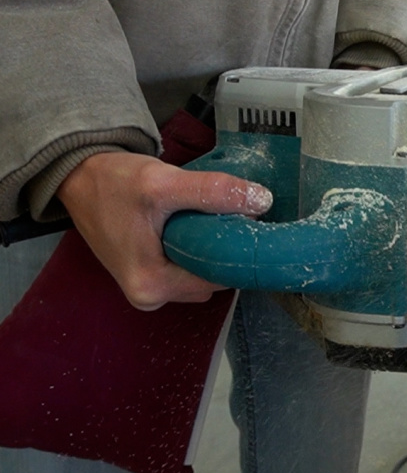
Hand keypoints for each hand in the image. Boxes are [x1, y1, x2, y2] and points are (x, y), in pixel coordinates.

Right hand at [56, 151, 272, 309]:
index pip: (220, 277)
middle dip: (224, 249)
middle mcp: (150, 295)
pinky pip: (187, 264)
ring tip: (212, 217)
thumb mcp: (163, 182)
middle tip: (232, 216)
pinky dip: (196, 246)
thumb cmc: (113, 183)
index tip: (249, 224)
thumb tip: (261, 200)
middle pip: (211, 277)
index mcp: (153, 286)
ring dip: (210, 247)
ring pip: (201, 270)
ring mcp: (148, 286)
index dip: (238, 250)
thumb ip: (211, 191)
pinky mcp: (149, 273)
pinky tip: (197, 224)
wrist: (79, 176)